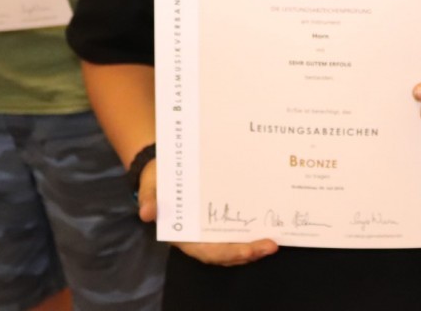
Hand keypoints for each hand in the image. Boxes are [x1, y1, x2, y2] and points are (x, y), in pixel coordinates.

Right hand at [138, 161, 278, 265]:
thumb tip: (147, 213)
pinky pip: (236, 232)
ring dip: (253, 247)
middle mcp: (199, 236)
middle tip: (270, 246)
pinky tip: (269, 228)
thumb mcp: (151, 184)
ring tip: (274, 243)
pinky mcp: (220, 220)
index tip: (247, 251)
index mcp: (183, 234)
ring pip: (234, 246)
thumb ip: (150, 197)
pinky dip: (251, 234)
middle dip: (248, 253)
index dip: (227, 253)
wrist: (163, 167)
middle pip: (225, 253)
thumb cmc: (158, 178)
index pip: (207, 251)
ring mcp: (210, 229)